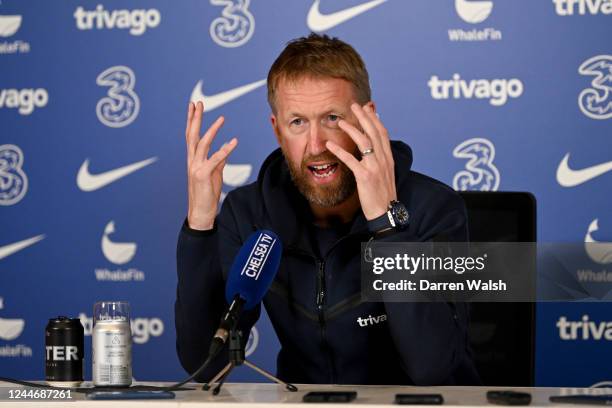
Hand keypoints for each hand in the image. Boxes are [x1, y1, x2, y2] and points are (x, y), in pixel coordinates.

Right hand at [185, 101, 237, 229]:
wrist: (201, 212)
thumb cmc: (207, 193)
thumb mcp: (214, 174)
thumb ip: (218, 161)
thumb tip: (224, 150)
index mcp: (193, 159)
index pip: (191, 136)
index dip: (192, 120)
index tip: (193, 106)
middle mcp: (192, 161)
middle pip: (192, 135)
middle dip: (195, 118)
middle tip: (198, 103)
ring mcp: (196, 167)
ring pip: (202, 144)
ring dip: (212, 130)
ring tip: (221, 118)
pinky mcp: (203, 175)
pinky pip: (215, 159)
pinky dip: (225, 150)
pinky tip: (233, 142)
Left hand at [326, 103, 396, 220]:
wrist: (386, 212)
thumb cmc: (382, 194)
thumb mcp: (385, 174)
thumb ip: (380, 160)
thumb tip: (372, 149)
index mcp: (388, 158)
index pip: (382, 133)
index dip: (374, 119)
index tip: (367, 108)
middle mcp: (383, 160)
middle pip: (374, 132)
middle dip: (364, 117)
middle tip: (354, 105)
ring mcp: (375, 167)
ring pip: (364, 142)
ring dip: (352, 129)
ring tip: (340, 121)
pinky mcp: (365, 177)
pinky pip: (351, 161)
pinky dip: (340, 151)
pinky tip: (330, 144)